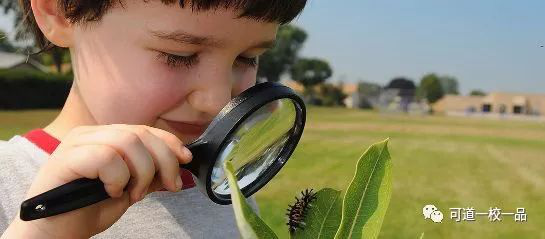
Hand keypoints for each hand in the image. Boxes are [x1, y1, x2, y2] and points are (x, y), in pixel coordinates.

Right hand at [2, 124, 191, 238]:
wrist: (55, 232)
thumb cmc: (88, 210)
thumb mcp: (129, 189)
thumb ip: (149, 173)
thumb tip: (178, 164)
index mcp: (105, 136)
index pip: (145, 129)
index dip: (169, 143)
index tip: (186, 160)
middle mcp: (90, 134)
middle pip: (141, 134)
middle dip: (164, 161)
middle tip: (168, 186)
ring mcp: (76, 143)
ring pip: (127, 142)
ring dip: (142, 172)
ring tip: (133, 194)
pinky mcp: (65, 159)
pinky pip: (106, 157)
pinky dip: (118, 178)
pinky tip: (112, 192)